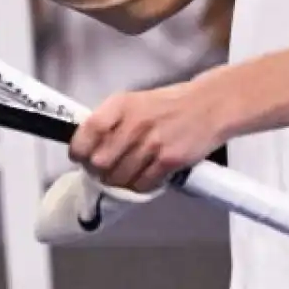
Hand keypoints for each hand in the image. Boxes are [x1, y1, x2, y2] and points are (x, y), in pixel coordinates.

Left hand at [68, 79, 227, 193]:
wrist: (209, 106)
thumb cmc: (168, 105)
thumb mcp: (134, 102)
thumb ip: (111, 121)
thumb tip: (87, 147)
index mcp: (120, 104)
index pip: (87, 131)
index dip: (79, 150)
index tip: (80, 158)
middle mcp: (134, 123)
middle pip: (100, 162)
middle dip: (98, 171)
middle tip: (104, 171)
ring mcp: (152, 143)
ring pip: (120, 177)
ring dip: (119, 182)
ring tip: (125, 176)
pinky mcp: (169, 160)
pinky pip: (143, 183)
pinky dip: (140, 186)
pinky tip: (143, 178)